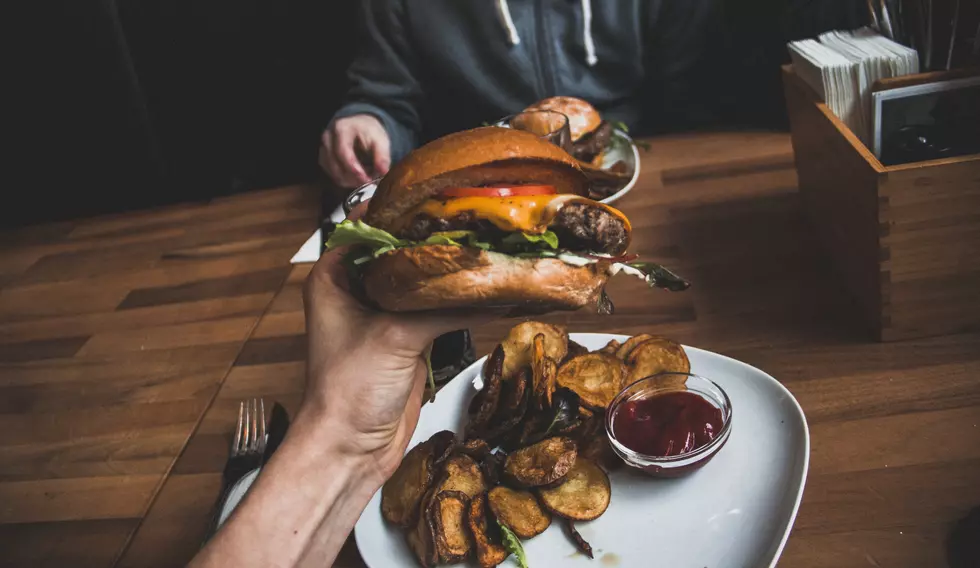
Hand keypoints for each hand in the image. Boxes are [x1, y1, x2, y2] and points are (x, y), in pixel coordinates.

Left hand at [301, 206, 493, 479]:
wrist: (351, 449)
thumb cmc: (350, 389)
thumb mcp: (394, 336)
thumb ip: (441, 306)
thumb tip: (493, 285)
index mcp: (335, 276)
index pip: (371, 226)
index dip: (406, 210)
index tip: (444, 194)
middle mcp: (358, 289)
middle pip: (402, 252)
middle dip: (439, 241)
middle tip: (479, 219)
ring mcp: (385, 315)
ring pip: (423, 282)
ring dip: (453, 273)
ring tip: (492, 248)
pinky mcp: (408, 339)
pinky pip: (438, 311)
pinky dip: (462, 303)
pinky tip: (492, 292)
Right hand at [319, 114, 390, 187]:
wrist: (360, 126)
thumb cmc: (370, 132)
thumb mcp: (381, 140)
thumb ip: (382, 156)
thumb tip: (384, 172)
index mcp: (341, 129)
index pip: (343, 152)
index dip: (354, 169)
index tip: (367, 180)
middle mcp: (328, 138)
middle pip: (336, 166)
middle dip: (354, 178)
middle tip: (371, 182)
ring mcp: (323, 149)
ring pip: (334, 174)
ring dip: (351, 181)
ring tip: (367, 178)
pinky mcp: (324, 159)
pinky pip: (333, 176)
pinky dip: (347, 181)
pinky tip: (358, 177)